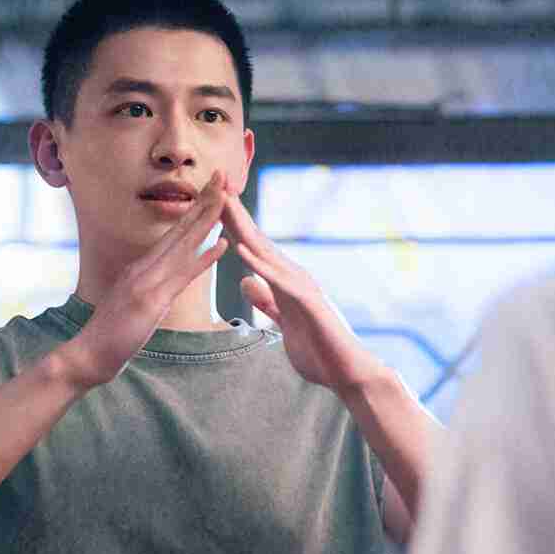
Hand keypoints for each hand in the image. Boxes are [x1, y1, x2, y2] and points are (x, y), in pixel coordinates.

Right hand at [61, 171, 230, 389]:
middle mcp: (146, 267)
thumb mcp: (130, 302)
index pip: (174, 233)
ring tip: (226, 197)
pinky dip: (204, 258)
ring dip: (207, 219)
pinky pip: (184, 276)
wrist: (88, 354)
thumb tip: (161, 279)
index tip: (212, 190)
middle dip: (204, 201)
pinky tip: (223, 244)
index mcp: (142, 267)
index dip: (195, 209)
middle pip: (181, 229)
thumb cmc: (110, 334)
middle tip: (223, 176)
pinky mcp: (152, 300)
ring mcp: (148, 281)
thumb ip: (146, 287)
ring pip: (184, 244)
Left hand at [219, 190, 384, 392]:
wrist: (345, 371)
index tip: (209, 202)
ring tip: (223, 202)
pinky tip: (241, 250)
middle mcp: (292, 276)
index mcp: (282, 281)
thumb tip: (246, 282)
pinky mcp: (306, 302)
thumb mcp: (281, 321)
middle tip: (214, 182)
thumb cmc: (317, 349)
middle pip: (255, 239)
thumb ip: (266, 301)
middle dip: (234, 212)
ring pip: (265, 251)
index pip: (251, 247)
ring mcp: (300, 286)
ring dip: (243, 226)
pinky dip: (259, 265)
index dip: (230, 224)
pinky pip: (278, 281)